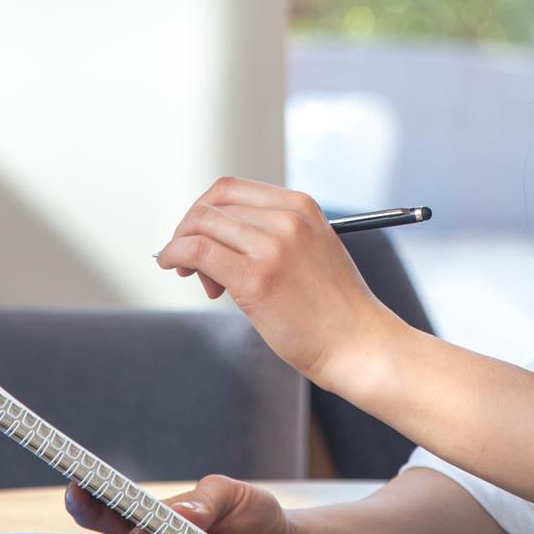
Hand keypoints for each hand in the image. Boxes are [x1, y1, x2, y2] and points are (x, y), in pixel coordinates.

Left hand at [155, 176, 408, 393]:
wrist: (358, 345)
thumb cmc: (335, 309)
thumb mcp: (311, 250)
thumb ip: (272, 235)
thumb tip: (218, 237)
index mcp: (301, 206)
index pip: (231, 189)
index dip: (204, 210)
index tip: (199, 234)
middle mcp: (287, 218)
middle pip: (212, 203)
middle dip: (190, 227)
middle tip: (189, 260)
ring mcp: (271, 246)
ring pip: (201, 225)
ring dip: (182, 245)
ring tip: (199, 278)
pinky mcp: (255, 278)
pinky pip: (197, 251)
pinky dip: (175, 254)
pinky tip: (175, 267)